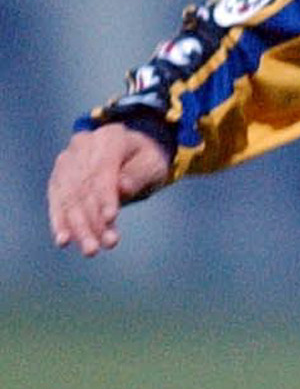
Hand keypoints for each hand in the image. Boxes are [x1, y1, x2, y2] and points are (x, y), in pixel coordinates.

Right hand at [47, 123, 171, 255]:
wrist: (131, 153)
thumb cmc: (146, 160)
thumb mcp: (153, 164)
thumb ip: (138, 174)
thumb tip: (122, 188)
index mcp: (109, 138)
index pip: (102, 170)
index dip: (105, 195)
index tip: (111, 218)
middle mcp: (83, 145)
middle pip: (83, 186)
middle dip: (93, 219)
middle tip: (105, 245)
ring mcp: (67, 160)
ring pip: (69, 197)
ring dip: (78, 226)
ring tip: (91, 250)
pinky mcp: (59, 177)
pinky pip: (57, 200)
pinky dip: (60, 221)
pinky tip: (63, 241)